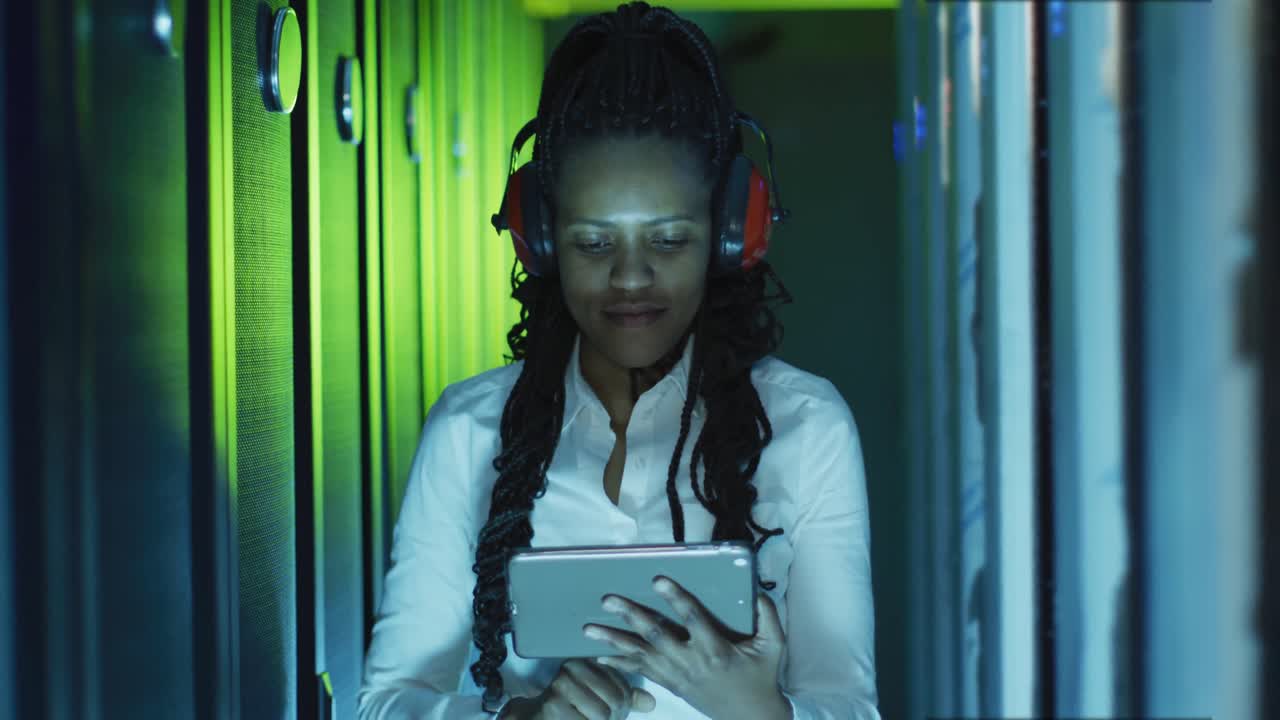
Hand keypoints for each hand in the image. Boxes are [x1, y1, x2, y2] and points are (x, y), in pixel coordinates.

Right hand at [504, 658, 656, 719]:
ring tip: (585, 719)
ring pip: (602, 714)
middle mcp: (574, 667)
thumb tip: (651, 703)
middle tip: (597, 719)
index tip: (611, 712)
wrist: (536, 718)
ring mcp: (562, 684)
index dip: (623, 707)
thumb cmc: (571, 709)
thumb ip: (626, 699)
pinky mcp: (553, 704)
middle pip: (615, 701)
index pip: (623, 687)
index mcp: (588, 662)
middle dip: (612, 718)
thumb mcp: (600, 699)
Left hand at [583, 577, 789, 719]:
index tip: (657, 580)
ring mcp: (678, 676)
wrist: (750, 717)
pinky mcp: (671, 685)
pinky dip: (619, 663)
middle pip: (656, 636)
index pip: (692, 618)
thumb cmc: (761, 677)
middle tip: (608, 600)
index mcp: (716, 649)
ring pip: (641, 655)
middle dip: (630, 616)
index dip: (675, 598)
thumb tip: (759, 591)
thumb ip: (768, 617)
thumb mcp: (773, 647)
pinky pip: (641, 672)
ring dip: (614, 641)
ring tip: (589, 629)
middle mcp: (692, 662)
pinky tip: (599, 655)